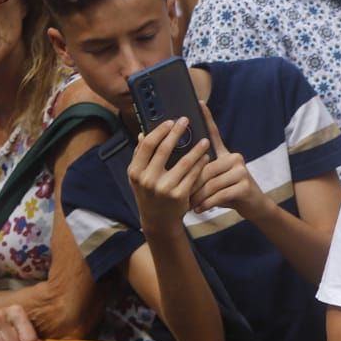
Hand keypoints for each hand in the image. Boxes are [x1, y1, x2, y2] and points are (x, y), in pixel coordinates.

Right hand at [127, 117, 210, 231]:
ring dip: (196, 148)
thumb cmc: (148, 193)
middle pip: (165, 149)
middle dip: (177, 132)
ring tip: (204, 140)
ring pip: (184, 162)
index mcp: (136, 172)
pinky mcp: (179, 195)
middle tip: (186, 120)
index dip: (160, 131)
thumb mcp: (139, 177)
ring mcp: (164, 188)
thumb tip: (142, 133)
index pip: (147, 145)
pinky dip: (200, 164)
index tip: (170, 121)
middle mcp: (148, 180)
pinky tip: (205, 156)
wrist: (158, 220)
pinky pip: (193, 175)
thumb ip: (140, 156)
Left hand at [189, 102, 267, 217]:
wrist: (254, 206)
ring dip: (198, 197)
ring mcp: (241, 170)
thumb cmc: (229, 192)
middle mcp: (235, 158)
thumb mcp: (215, 179)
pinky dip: (207, 204)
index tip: (199, 103)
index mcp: (226, 154)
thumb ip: (202, 171)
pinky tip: (200, 209)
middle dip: (192, 184)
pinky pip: (218, 194)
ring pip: (210, 183)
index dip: (207, 117)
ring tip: (191, 205)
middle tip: (183, 195)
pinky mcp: (245, 185)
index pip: (214, 133)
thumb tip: (180, 167)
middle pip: (205, 168)